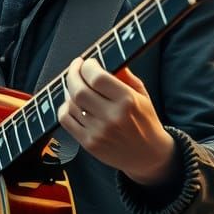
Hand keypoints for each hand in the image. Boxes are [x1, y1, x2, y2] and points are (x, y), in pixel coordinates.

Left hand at [58, 56, 177, 186]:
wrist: (149, 155)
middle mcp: (112, 116)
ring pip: (71, 104)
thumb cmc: (145, 121)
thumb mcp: (142, 96)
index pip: (98, 78)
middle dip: (73, 74)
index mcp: (128, 101)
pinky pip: (66, 120)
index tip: (87, 62)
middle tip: (75, 68)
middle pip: (79, 90)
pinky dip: (64, 108)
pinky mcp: (89, 143)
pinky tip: (71, 103)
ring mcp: (99, 131)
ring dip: (69, 91)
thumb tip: (105, 58)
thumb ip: (125, 76)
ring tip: (75, 86)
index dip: (87, 66)